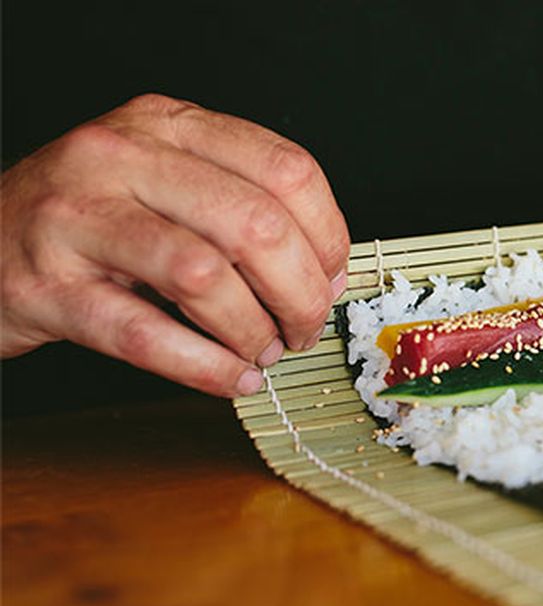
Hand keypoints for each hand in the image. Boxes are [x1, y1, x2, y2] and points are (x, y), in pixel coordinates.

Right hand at [1, 94, 349, 396]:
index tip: (331, 278)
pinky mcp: (45, 287)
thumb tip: (325, 269)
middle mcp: (119, 157)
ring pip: (204, 277)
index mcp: (165, 125)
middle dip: (300, 293)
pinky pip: (146, 335)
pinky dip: (207, 367)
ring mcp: (76, 218)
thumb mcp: (161, 181)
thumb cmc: (87, 221)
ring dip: (254, 330)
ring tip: (264, 352)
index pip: (286, 169)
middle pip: (256, 224)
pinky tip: (232, 379)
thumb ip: (237, 204)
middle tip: (303, 327)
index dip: (328, 235)